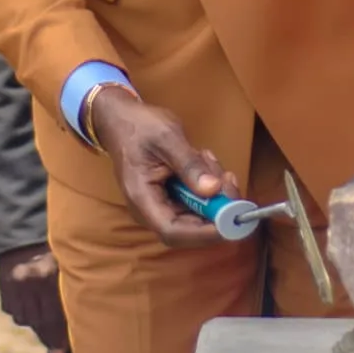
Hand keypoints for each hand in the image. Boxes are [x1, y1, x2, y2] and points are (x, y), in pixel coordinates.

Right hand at [0, 243, 69, 352]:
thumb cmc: (55, 251)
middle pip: (38, 321)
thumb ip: (71, 290)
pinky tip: (31, 306)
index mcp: (48, 275)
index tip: (63, 350)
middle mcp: (28, 281)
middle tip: (58, 348)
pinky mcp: (3, 286)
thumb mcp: (67, 265)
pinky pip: (12, 311)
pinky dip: (22, 313)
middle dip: (49, 337)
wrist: (26, 233)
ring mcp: (13, 285)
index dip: (59, 336)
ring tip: (46, 324)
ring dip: (35, 324)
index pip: (53, 316)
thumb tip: (80, 323)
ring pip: (24, 319)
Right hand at [85, 88, 229, 248]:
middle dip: (217, 209)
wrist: (122, 120)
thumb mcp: (167, 138)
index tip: (231, 218)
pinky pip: (195, 202)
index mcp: (141, 198)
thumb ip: (189, 165)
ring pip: (197, 215)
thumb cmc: (139, 126)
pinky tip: (205, 161)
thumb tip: (214, 189)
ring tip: (209, 160)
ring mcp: (161, 206)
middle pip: (189, 228)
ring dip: (214, 194)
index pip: (172, 231)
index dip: (204, 233)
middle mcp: (150, 210)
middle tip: (229, 180)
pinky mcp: (171, 199)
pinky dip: (208, 186)